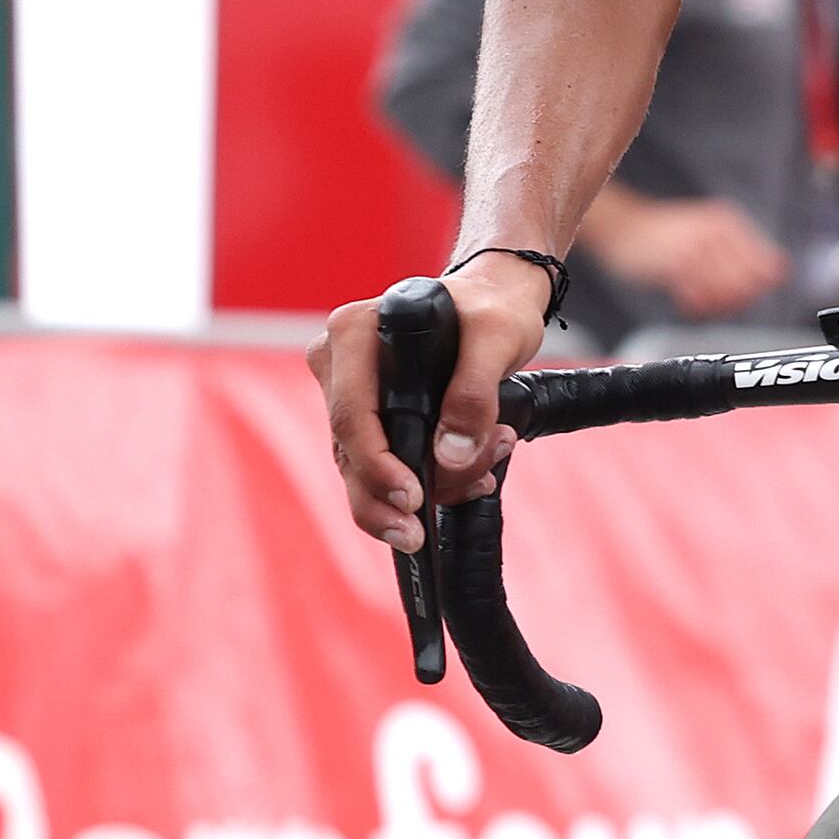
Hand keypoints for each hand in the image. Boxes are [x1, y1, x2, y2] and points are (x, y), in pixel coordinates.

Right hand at [317, 248, 556, 553]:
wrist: (495, 301)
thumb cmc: (493, 309)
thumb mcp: (497, 338)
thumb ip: (475, 392)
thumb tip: (449, 456)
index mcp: (354, 335)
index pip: (351, 414)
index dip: (376, 464)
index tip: (411, 497)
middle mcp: (340, 364)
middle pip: (348, 450)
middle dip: (386, 499)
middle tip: (416, 537)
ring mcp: (351, 394)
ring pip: (365, 467)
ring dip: (426, 487)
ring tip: (483, 478)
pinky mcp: (372, 418)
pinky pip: (387, 464)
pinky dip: (432, 481)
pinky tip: (474, 479)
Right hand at [580, 192, 788, 318]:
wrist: (623, 226)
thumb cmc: (668, 235)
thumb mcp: (711, 233)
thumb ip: (743, 252)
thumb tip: (780, 271)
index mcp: (729, 223)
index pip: (763, 266)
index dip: (757, 288)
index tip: (742, 296)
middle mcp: (716, 232)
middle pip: (746, 283)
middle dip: (736, 301)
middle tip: (717, 303)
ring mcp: (694, 247)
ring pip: (723, 292)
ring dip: (714, 305)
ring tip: (700, 302)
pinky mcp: (672, 264)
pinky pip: (696, 296)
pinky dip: (695, 306)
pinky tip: (687, 303)